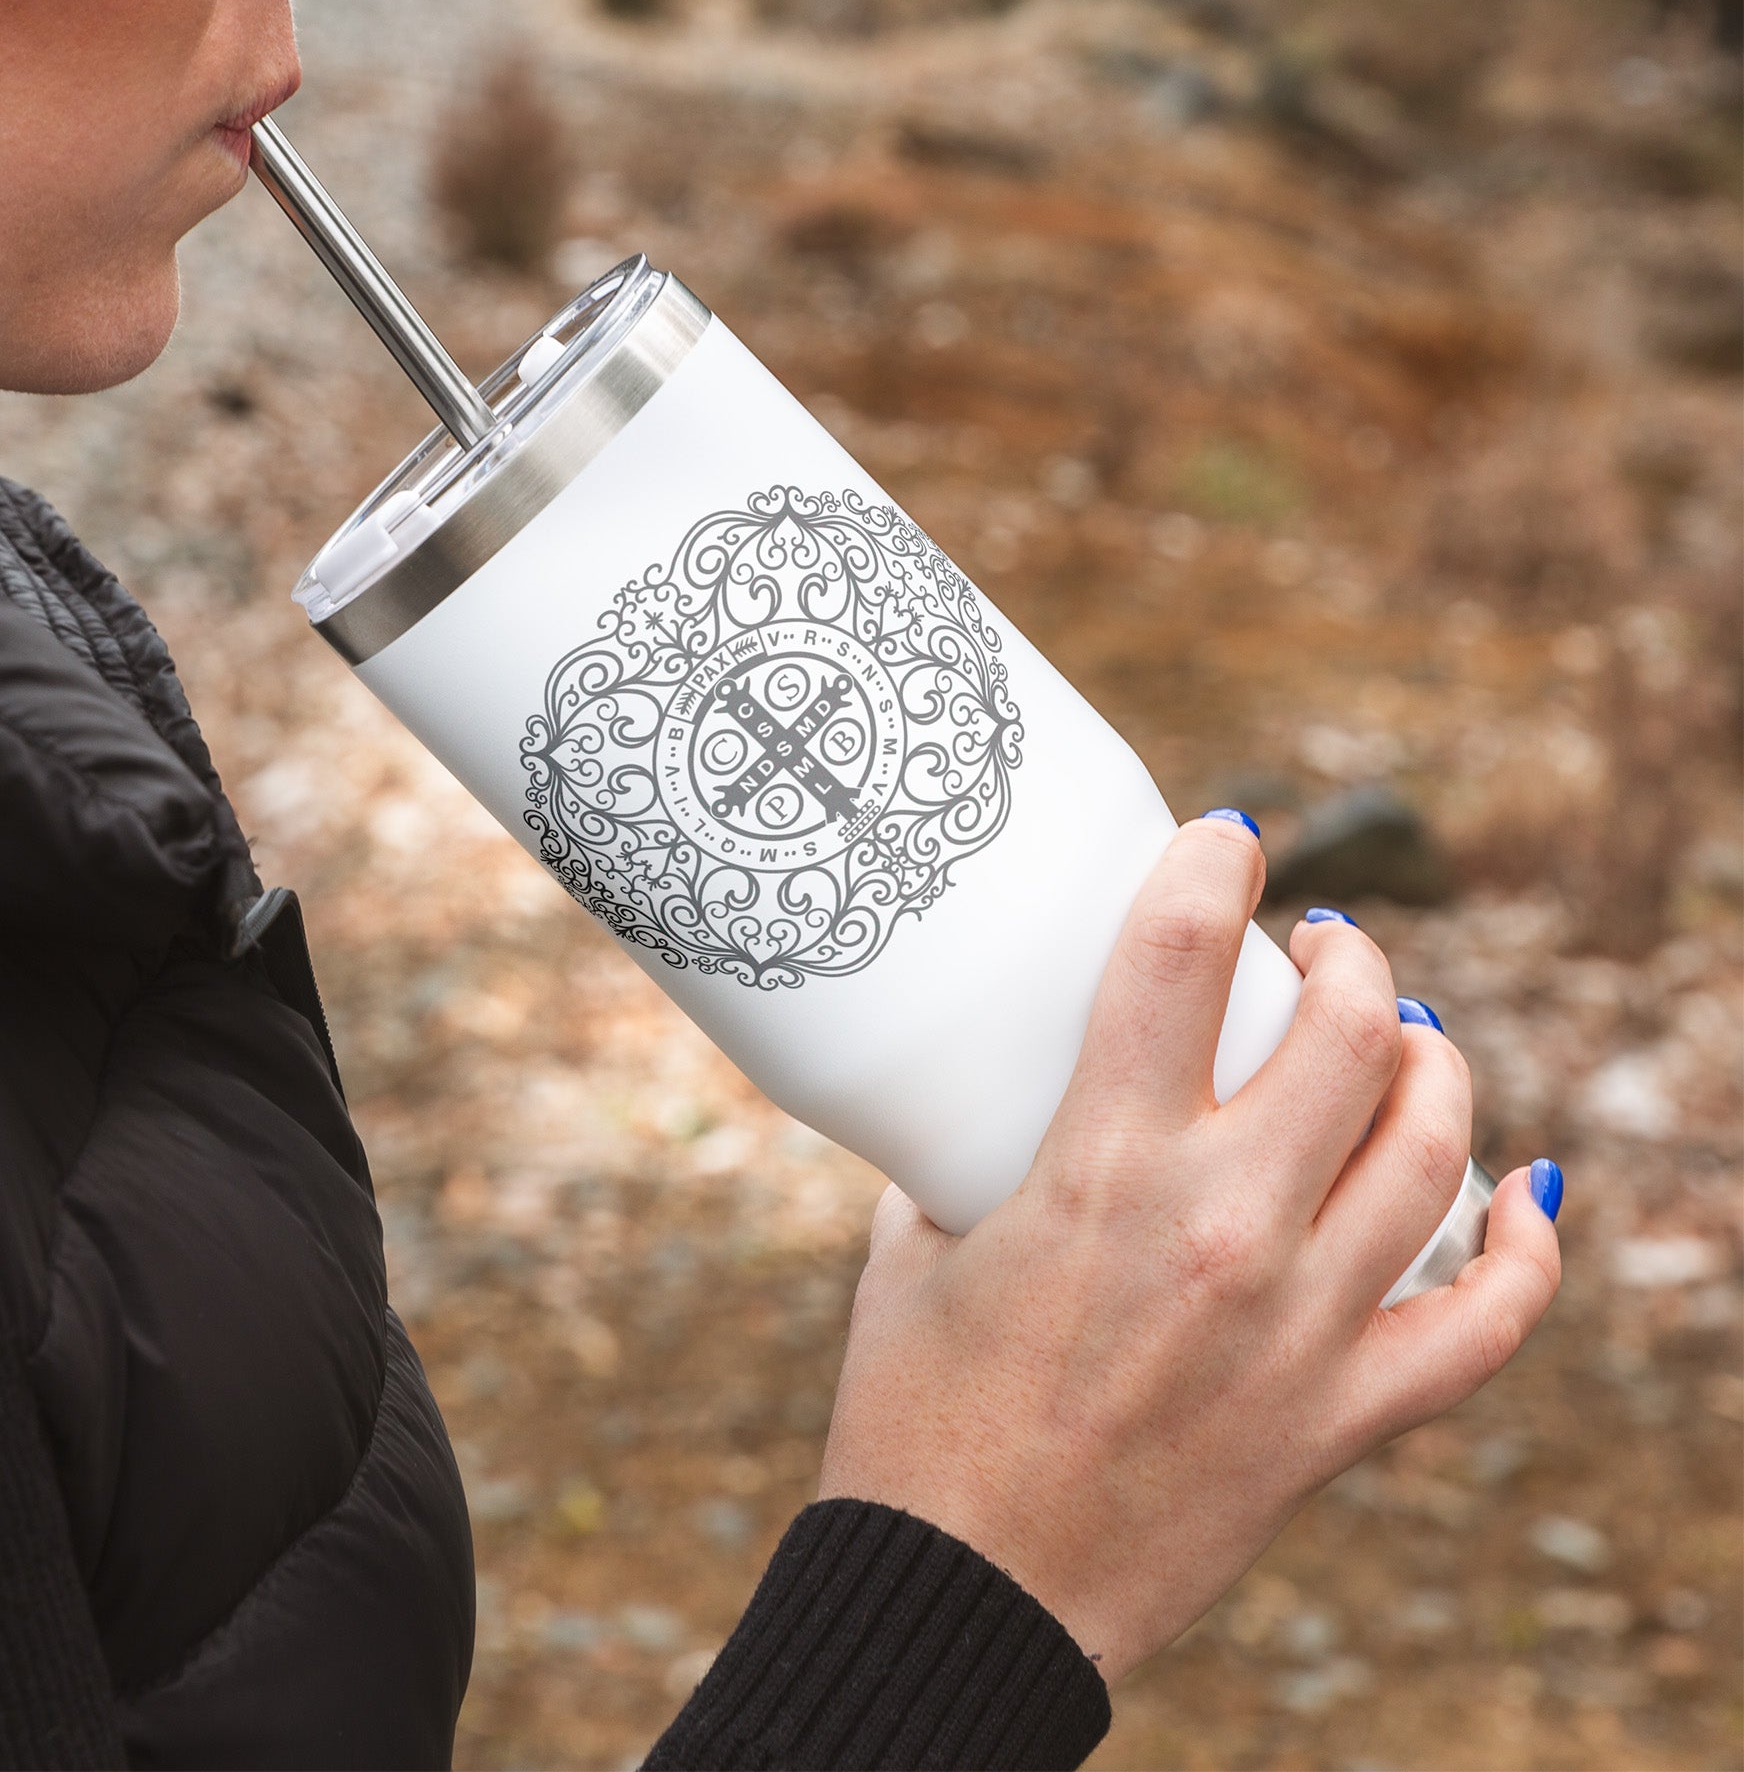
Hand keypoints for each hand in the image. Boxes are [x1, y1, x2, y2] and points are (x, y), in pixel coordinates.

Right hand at [817, 814, 1560, 1681]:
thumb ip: (976, 1148)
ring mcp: (1297, 1329)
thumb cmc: (912, 1413)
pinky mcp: (1340, 1420)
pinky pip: (1485, 1325)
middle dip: (1351, 958)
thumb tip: (1008, 1087)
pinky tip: (1524, 1191)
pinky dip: (1525, 1250)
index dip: (1211, 864)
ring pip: (1433, 1152)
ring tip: (1405, 1038)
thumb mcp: (917, 1243)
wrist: (961, 1600)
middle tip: (1324, 947)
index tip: (1224, 837)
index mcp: (1098, 1170)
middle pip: (1347, 1034)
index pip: (1178, 957)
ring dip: (1433, 1066)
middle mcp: (1219, 1231)